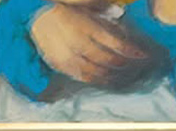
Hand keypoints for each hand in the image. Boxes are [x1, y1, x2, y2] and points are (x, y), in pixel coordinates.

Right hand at [30, 3, 147, 85]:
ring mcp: (66, 54)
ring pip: (92, 71)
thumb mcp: (83, 4)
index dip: (130, 50)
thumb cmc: (63, 8)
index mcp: (84, 24)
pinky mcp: (58, 63)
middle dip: (120, 63)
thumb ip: (101, 9)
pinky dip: (93, 79)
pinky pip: (79, 75)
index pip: (113, 41)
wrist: (33, 14)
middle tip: (129, 64)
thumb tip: (119, 14)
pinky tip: (101, 78)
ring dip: (108, 75)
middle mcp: (75, 41)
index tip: (142, 54)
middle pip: (104, 59)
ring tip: (117, 75)